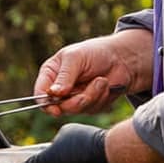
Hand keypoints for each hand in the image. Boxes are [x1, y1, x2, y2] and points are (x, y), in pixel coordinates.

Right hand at [36, 30, 151, 116]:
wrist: (122, 59)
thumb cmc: (96, 52)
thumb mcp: (76, 57)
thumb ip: (64, 75)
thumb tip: (53, 93)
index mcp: (51, 74)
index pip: (40, 93)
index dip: (46, 103)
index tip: (55, 108)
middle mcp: (60, 88)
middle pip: (59, 107)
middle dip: (78, 99)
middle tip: (95, 83)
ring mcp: (74, 98)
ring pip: (77, 109)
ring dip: (93, 95)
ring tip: (101, 80)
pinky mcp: (89, 105)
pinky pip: (91, 110)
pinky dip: (101, 98)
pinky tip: (105, 85)